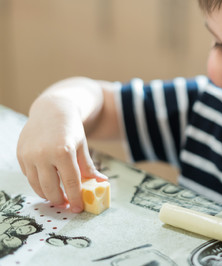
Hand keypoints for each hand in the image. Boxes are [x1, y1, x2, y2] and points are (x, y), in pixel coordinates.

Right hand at [17, 96, 106, 212]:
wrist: (51, 110)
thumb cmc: (70, 129)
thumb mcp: (82, 147)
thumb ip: (89, 167)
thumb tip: (102, 183)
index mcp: (64, 152)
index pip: (70, 183)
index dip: (75, 198)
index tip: (78, 208)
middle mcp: (43, 154)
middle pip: (51, 189)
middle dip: (59, 200)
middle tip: (66, 203)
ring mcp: (29, 155)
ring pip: (37, 186)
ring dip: (47, 194)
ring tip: (57, 196)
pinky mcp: (21, 155)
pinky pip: (29, 176)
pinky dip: (38, 183)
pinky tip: (47, 182)